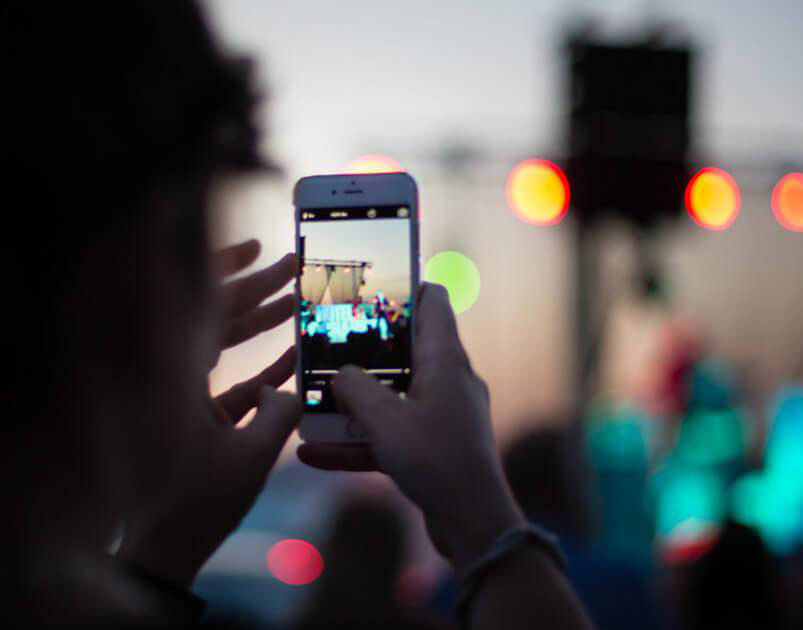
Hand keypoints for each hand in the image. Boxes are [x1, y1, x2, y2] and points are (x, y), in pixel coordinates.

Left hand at [118, 240, 301, 586]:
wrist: (166, 547)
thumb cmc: (200, 505)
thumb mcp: (251, 459)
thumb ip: (280, 414)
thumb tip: (295, 387)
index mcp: (177, 378)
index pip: (206, 309)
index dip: (235, 275)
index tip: (264, 252)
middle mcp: (174, 378)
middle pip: (213, 317)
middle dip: (255, 290)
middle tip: (292, 266)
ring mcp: (183, 396)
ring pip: (220, 346)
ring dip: (258, 325)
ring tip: (294, 303)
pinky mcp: (192, 416)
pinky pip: (227, 380)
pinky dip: (256, 369)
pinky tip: (290, 362)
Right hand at [297, 283, 524, 572]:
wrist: (473, 524)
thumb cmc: (437, 462)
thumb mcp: (386, 420)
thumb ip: (357, 389)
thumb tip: (341, 373)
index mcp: (446, 361)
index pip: (433, 303)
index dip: (405, 287)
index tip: (370, 286)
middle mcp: (448, 382)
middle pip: (405, 349)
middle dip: (365, 349)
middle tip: (326, 343)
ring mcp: (442, 416)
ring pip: (392, 397)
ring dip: (354, 401)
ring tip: (312, 401)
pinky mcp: (433, 449)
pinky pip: (389, 436)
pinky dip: (357, 442)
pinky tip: (313, 454)